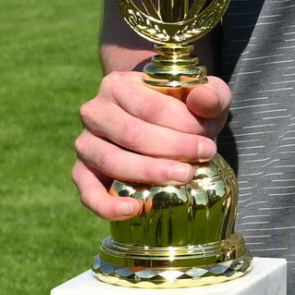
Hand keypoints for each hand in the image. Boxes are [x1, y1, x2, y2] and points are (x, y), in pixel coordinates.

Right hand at [73, 71, 230, 220]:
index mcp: (119, 85)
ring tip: (185, 177)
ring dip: (150, 172)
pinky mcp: (83, 172)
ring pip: (111, 160)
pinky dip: (107, 205)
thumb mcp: (205, 95)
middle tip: (204, 156)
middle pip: (130, 133)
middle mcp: (95, 112)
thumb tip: (202, 100)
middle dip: (172, 148)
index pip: (150, 106)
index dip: (183, 124)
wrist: (162, 124)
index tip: (208, 139)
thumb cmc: (185, 108)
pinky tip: (135, 210)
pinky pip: (88, 192)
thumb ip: (211, 95)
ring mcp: (86, 143)